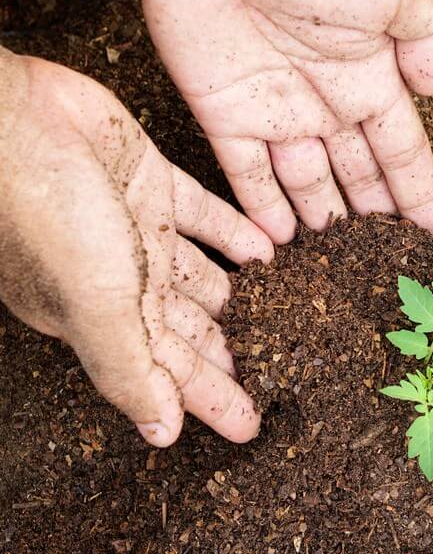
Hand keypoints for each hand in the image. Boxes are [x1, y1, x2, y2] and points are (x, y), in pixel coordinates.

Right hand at [0, 52, 272, 445]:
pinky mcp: (149, 181)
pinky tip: (268, 248)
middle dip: (228, 355)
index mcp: (99, 317)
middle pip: (189, 328)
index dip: (210, 399)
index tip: (250, 426)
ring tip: (285, 312)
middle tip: (279, 372)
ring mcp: (135, 228)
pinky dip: (234, 233)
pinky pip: (203, 215)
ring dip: (238, 294)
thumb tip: (162, 432)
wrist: (15, 121)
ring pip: (198, 274)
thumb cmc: (47, 216)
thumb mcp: (94, 302)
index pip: (169, 372)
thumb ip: (128, 366)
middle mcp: (119, 278)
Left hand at [137, 0, 432, 242]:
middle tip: (385, 267)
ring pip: (307, 183)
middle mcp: (328, 100)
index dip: (421, 193)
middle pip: (358, 175)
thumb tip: (432, 91)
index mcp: (373, 76)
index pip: (404, 151)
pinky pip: (246, 175)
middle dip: (374, 219)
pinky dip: (261, 210)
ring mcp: (276, 110)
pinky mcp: (224, 113)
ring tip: (336, 270)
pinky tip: (279, 246)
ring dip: (323, 223)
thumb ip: (431, 39)